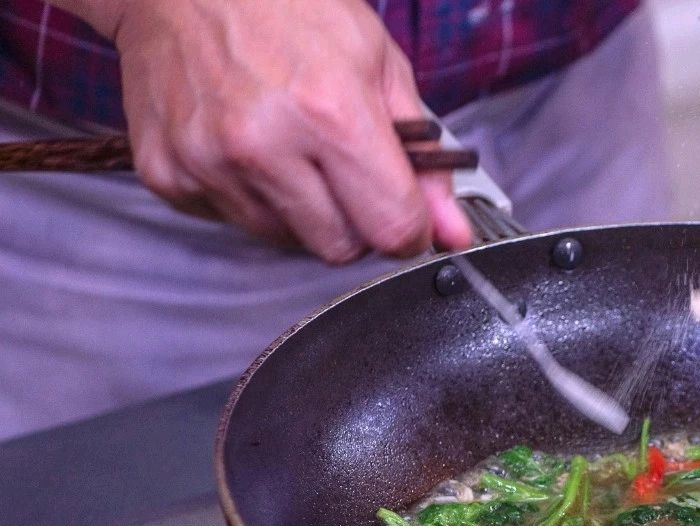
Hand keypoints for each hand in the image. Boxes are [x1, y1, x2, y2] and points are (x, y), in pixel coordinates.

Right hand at [67, 0, 471, 262]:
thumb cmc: (286, 5)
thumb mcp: (379, 64)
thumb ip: (424, 158)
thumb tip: (452, 232)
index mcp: (330, 113)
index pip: (390, 227)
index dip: (408, 227)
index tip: (403, 213)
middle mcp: (264, 147)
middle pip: (338, 247)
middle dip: (353, 221)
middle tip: (341, 170)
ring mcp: (209, 163)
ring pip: (285, 240)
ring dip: (298, 209)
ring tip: (287, 145)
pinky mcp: (167, 175)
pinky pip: (230, 222)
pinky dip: (246, 196)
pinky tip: (243, 146)